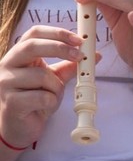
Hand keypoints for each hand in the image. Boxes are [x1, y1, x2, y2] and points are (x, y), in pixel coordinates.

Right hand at [0, 26, 86, 147]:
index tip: (79, 39)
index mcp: (18, 56)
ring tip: (53, 96)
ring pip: (42, 76)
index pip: (34, 33)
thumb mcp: (54, 78)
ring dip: (57, 86)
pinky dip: (51, 101)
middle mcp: (7, 66)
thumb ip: (70, 65)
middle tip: (80, 56)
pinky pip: (41, 96)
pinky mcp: (10, 102)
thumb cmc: (35, 99)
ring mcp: (5, 84)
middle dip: (60, 48)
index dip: (57, 33)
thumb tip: (94, 54)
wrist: (19, 128)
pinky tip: (44, 107)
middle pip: (32, 46)